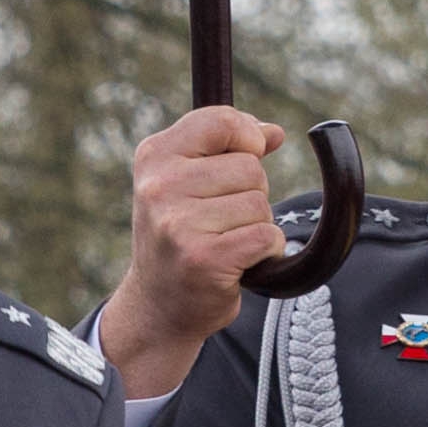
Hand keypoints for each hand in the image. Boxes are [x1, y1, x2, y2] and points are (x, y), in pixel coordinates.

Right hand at [102, 108, 290, 397]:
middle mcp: (159, 187)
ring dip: (256, 225)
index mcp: (154, 156)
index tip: (246, 156)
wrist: (158, 305)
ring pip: (260, 203)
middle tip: (220, 219)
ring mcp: (179, 224)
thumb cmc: (180, 236)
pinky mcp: (205, 259)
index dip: (247, 137)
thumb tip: (273, 133)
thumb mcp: (185, 180)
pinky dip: (265, 251)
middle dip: (250, 193)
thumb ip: (226, 149)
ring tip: (225, 241)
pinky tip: (240, 261)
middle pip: (250, 167)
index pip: (220, 120)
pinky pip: (266, 236)